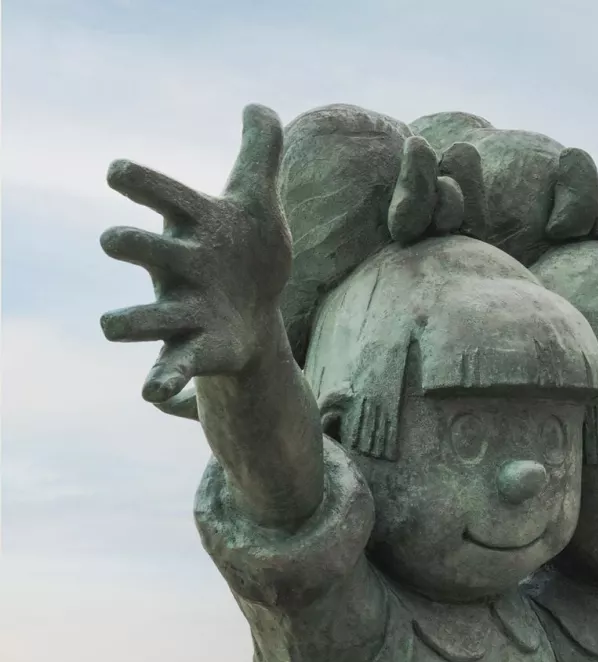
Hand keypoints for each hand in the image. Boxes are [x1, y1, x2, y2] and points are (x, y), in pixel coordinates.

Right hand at [99, 104, 291, 403]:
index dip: (143, 182)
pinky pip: (173, 367)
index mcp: (194, 226)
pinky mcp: (198, 351)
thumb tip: (258, 106)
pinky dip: (162, 379)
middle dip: (133, 246)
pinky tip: (151, 394)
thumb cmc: (247, 252)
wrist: (256, 313)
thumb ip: (259, 153)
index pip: (166, 195)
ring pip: (147, 318)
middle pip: (148, 252)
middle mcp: (179, 267)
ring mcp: (183, 311)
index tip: (117, 171)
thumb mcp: (259, 202)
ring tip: (112, 325)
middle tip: (116, 241)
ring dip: (132, 321)